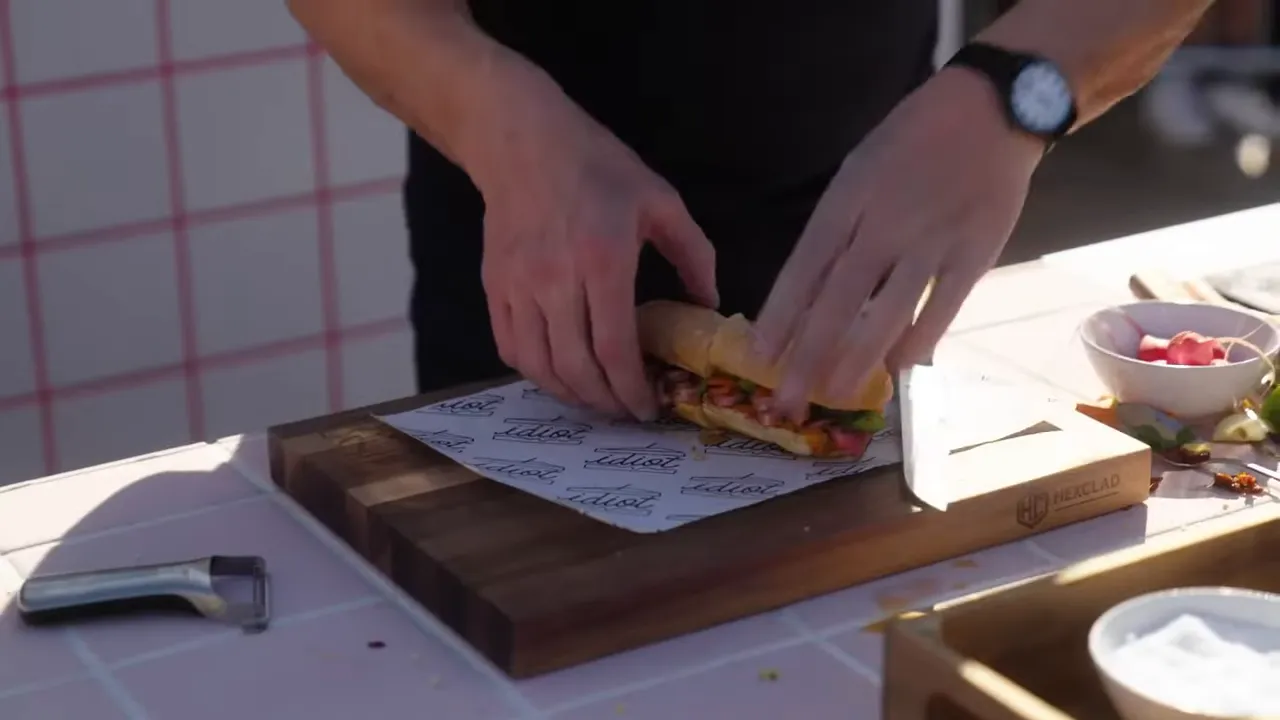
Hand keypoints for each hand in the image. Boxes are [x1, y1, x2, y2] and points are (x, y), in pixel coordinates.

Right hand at [473, 65, 718, 419]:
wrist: (522, 141)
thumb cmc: (596, 166)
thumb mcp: (661, 200)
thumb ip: (694, 254)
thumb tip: (709, 303)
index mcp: (603, 260)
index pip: (614, 348)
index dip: (632, 389)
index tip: (649, 407)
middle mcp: (554, 280)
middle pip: (576, 367)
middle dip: (605, 402)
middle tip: (627, 411)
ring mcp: (518, 286)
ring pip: (539, 366)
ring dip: (570, 395)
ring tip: (597, 400)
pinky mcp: (494, 287)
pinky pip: (510, 347)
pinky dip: (535, 373)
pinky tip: (560, 375)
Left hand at [754, 68, 1044, 416]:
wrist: (991, 109)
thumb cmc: (913, 141)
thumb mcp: (858, 171)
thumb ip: (837, 228)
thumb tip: (812, 291)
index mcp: (847, 201)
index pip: (804, 269)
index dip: (781, 317)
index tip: (759, 357)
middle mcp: (884, 226)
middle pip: (838, 302)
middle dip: (808, 357)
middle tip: (787, 402)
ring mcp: (931, 242)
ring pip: (887, 313)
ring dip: (858, 360)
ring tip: (836, 396)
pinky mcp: (974, 255)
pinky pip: (942, 307)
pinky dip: (919, 340)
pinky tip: (899, 369)